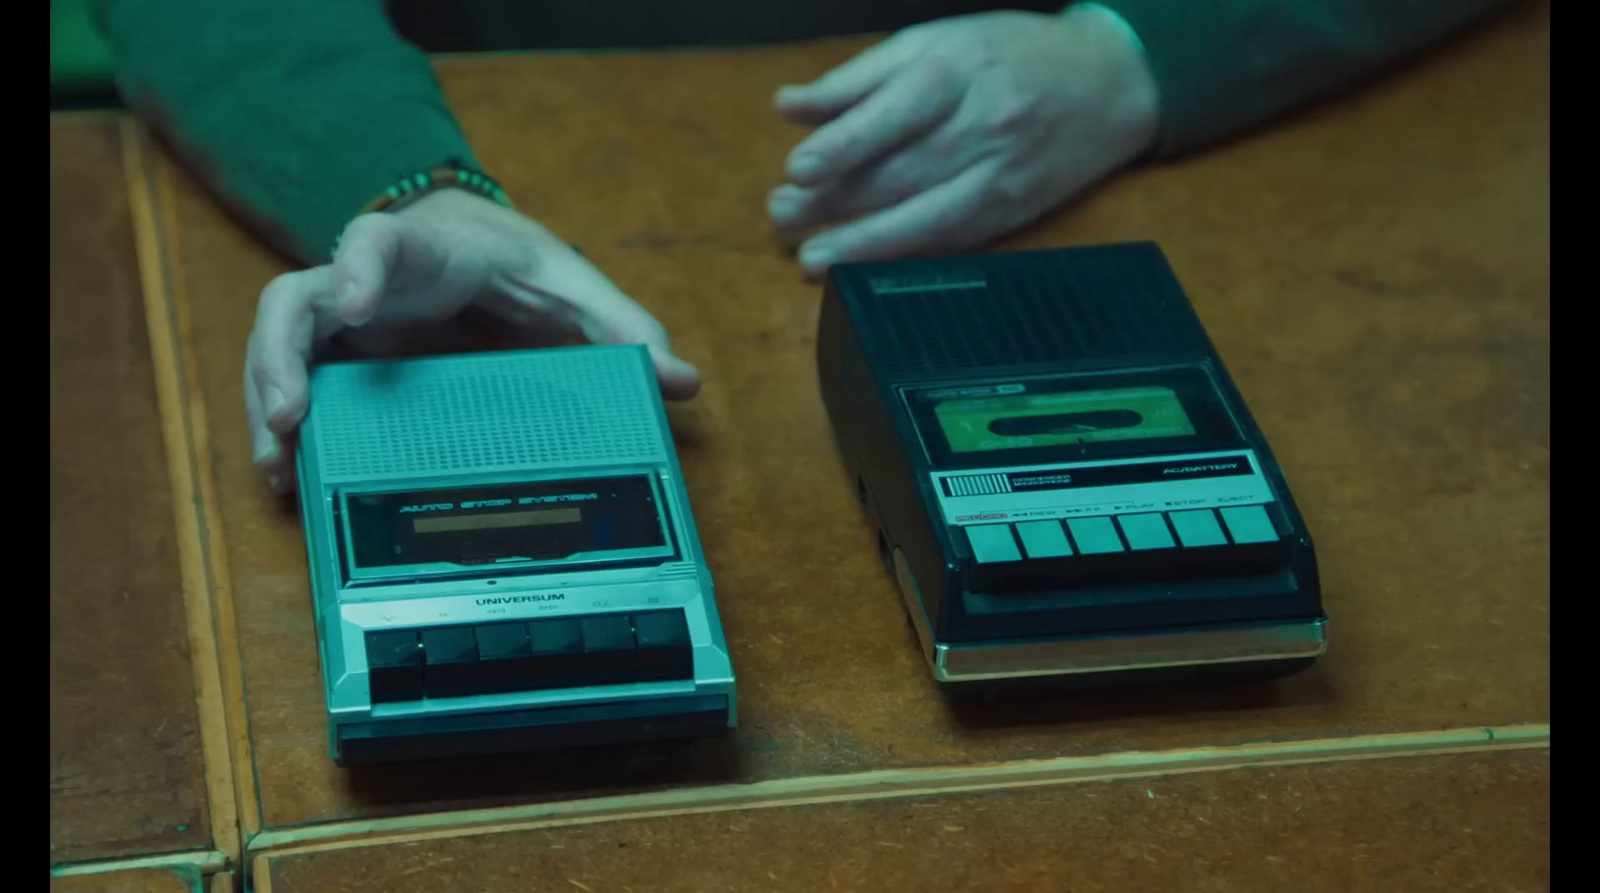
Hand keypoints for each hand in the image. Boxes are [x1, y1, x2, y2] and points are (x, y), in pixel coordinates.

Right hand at [245, 189, 699, 492]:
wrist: (476, 247)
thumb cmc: (518, 262)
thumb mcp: (575, 287)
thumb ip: (626, 329)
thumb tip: (681, 380)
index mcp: (422, 252)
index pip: (374, 244)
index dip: (358, 270)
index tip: (356, 308)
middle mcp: (364, 280)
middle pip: (293, 302)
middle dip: (280, 358)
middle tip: (292, 417)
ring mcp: (343, 320)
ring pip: (277, 346)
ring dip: (268, 403)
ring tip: (280, 466)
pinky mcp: (339, 355)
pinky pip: (293, 382)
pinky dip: (283, 428)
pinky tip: (289, 477)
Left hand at [769, 4, 1159, 276]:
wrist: (1107, 82)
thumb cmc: (1006, 56)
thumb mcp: (933, 43)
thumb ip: (857, 79)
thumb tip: (789, 108)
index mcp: (958, 71)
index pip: (896, 110)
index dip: (845, 143)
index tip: (798, 169)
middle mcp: (984, 125)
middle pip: (903, 171)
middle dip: (837, 201)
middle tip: (783, 215)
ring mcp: (1001, 175)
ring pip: (927, 218)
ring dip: (864, 243)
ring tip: (813, 259)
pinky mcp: (1012, 213)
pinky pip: (952, 241)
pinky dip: (905, 257)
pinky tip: (863, 267)